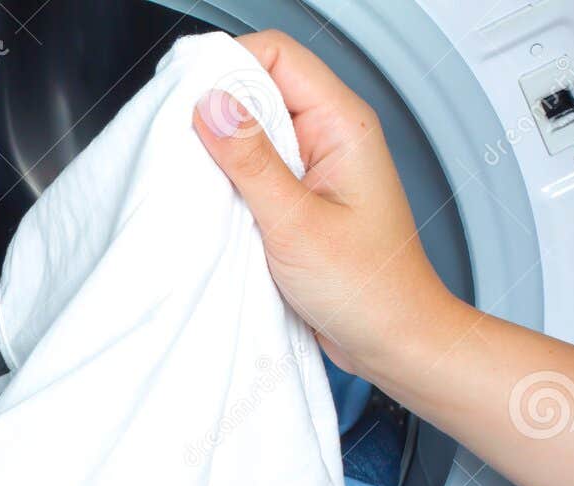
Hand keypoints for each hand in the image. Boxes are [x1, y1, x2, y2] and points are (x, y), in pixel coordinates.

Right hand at [192, 31, 458, 382]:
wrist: (391, 340)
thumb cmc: (368, 287)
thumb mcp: (296, 222)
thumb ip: (251, 161)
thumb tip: (212, 104)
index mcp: (342, 124)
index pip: (276, 55)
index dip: (227, 65)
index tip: (186, 99)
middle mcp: (328, 136)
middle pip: (258, 88)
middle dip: (215, 109)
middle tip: (182, 145)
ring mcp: (311, 168)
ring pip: (250, 133)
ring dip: (218, 152)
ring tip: (196, 180)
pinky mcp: (295, 199)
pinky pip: (251, 172)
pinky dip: (225, 183)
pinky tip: (211, 205)